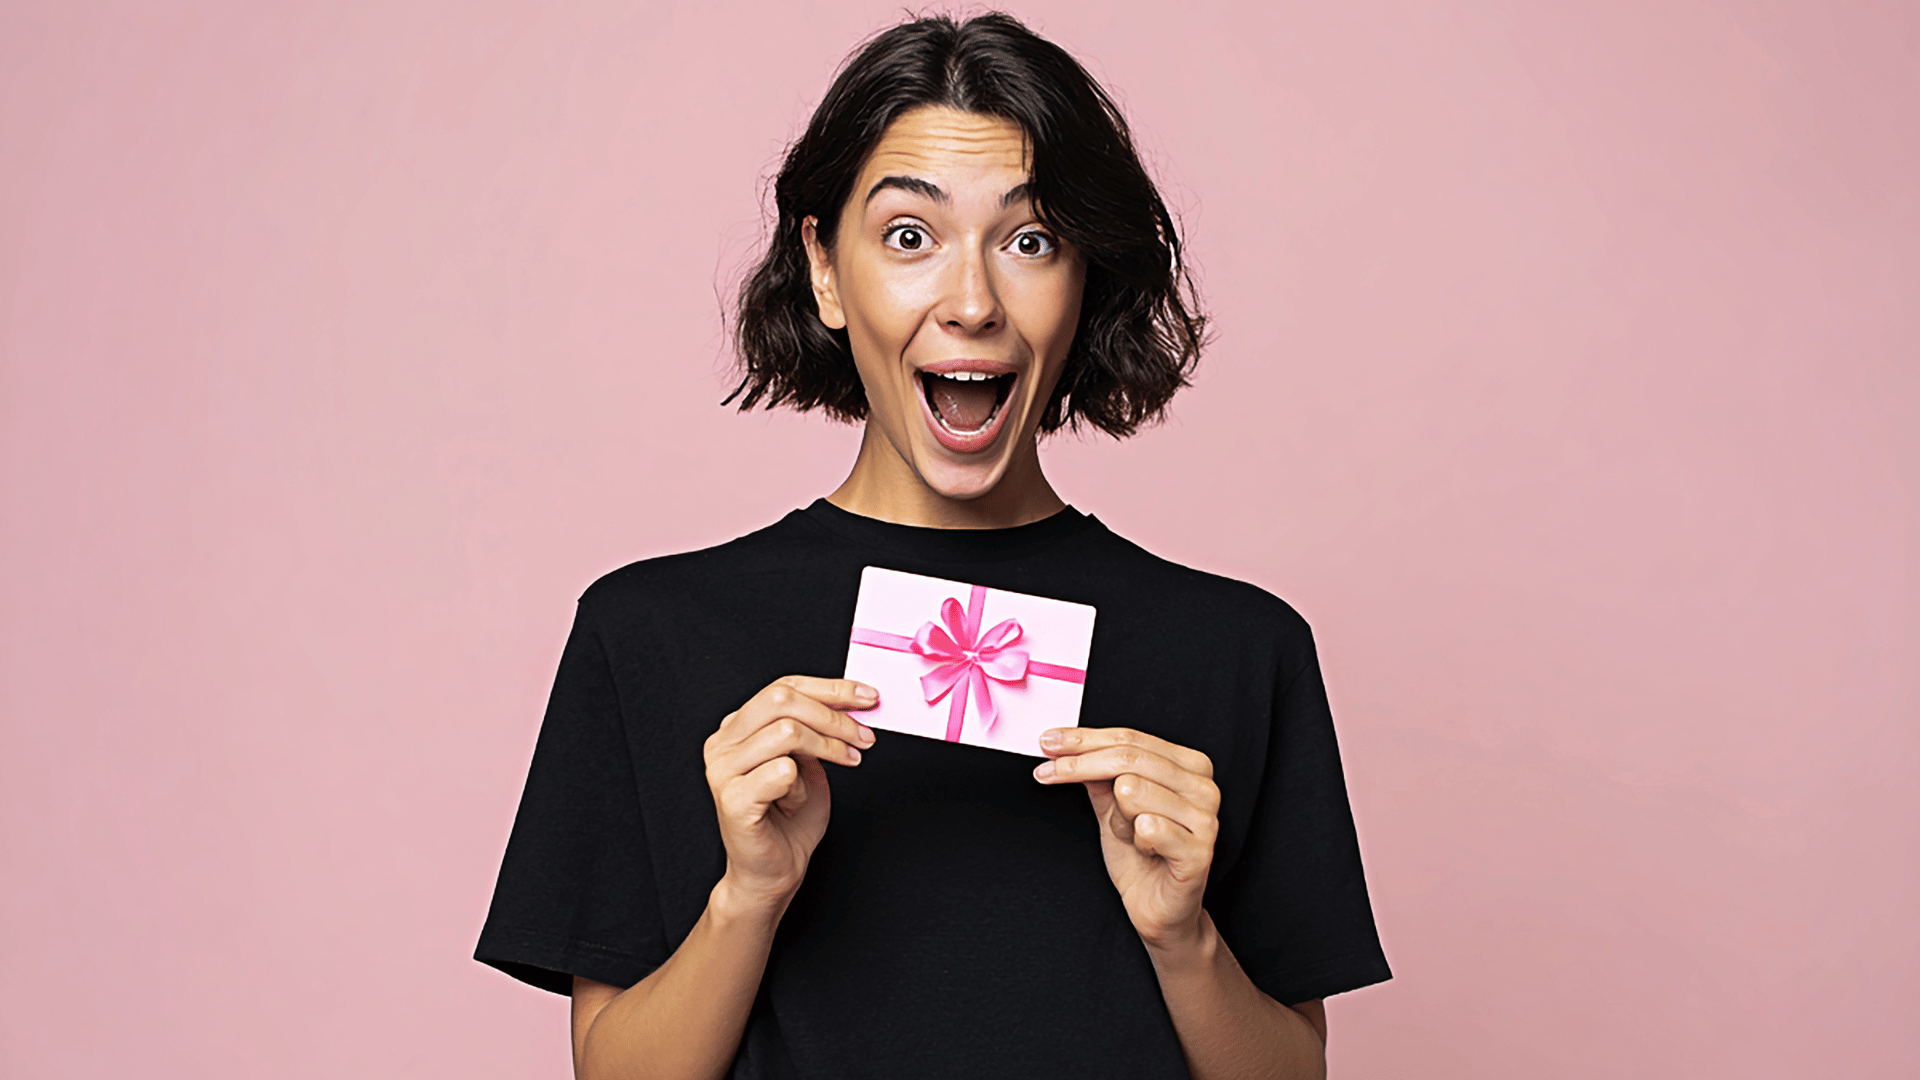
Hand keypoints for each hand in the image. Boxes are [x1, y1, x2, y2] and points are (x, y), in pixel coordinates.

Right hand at [703, 676, 877, 911]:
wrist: (774, 870)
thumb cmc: (790, 818)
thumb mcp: (810, 761)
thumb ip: (817, 729)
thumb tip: (852, 700)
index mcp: (737, 727)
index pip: (783, 687)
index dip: (830, 688)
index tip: (867, 697)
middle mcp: (722, 743)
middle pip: (782, 701)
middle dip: (833, 716)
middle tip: (864, 737)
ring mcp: (722, 771)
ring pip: (786, 733)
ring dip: (827, 749)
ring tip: (844, 766)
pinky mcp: (731, 800)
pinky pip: (780, 772)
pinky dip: (802, 784)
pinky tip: (799, 800)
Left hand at [1034, 727, 1219, 949]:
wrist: (1158, 910)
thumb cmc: (1141, 857)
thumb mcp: (1111, 808)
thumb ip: (1097, 775)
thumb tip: (1066, 746)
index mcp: (1189, 766)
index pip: (1129, 738)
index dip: (1083, 740)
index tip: (1046, 741)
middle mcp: (1204, 786)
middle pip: (1128, 758)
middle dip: (1078, 766)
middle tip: (1045, 773)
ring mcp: (1206, 818)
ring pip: (1132, 790)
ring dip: (1118, 819)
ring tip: (1133, 838)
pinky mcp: (1200, 851)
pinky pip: (1147, 827)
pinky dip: (1136, 841)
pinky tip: (1149, 852)